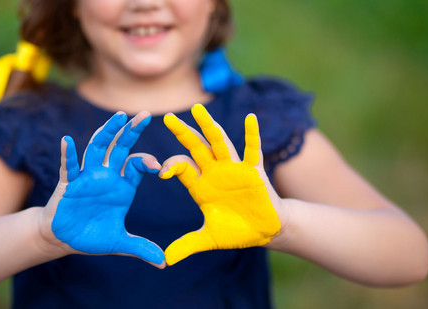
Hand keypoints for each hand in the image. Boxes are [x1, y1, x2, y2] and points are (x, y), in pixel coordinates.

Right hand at [41, 112, 165, 267]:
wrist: (63, 239)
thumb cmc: (91, 235)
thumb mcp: (119, 242)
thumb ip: (140, 248)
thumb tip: (163, 263)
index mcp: (122, 186)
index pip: (137, 165)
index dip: (147, 162)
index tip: (158, 166)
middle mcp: (106, 176)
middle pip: (120, 148)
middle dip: (132, 131)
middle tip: (145, 115)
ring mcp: (87, 177)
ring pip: (97, 149)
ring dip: (107, 133)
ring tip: (119, 117)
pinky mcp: (69, 184)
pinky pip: (69, 167)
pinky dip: (68, 155)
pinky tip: (67, 141)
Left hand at [160, 104, 282, 265]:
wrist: (265, 231)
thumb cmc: (237, 231)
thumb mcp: (209, 238)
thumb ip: (187, 245)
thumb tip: (164, 261)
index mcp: (200, 186)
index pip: (181, 168)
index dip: (171, 166)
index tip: (161, 171)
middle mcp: (214, 173)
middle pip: (195, 148)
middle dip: (182, 134)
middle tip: (167, 118)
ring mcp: (233, 169)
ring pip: (219, 143)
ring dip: (209, 127)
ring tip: (199, 109)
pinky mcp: (254, 171)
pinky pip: (252, 150)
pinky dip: (252, 134)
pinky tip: (250, 118)